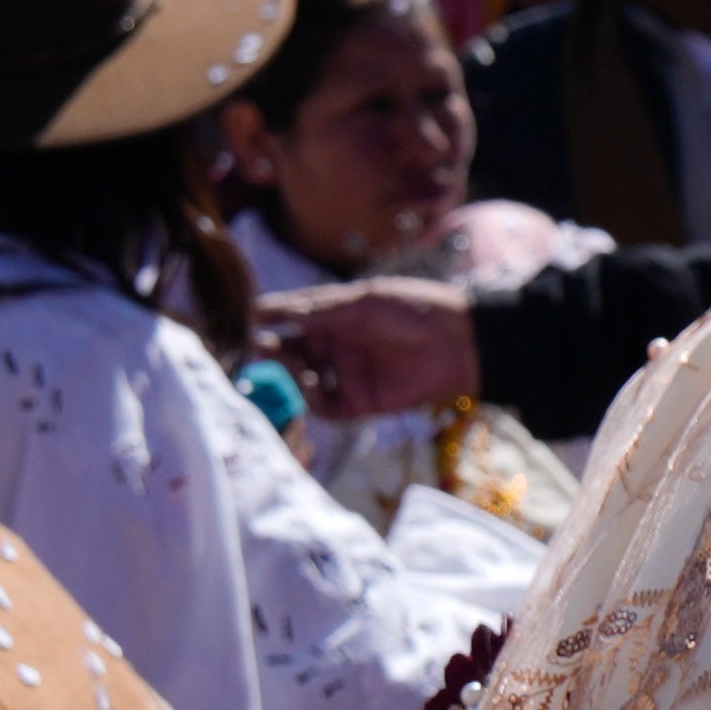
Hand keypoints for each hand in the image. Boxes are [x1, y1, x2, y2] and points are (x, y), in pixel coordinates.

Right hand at [256, 275, 476, 416]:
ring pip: (303, 380)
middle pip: (291, 353)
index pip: (292, 320)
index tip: (250, 319)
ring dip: (289, 373)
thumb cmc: (416, 310)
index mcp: (335, 318)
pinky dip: (312, 399)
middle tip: (258, 346)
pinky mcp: (361, 402)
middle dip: (272, 350)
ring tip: (287, 361)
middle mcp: (336, 347)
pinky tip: (312, 382)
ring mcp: (347, 375)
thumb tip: (269, 309)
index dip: (270, 321)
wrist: (460, 342)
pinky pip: (326, 407)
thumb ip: (319, 310)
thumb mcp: (364, 302)